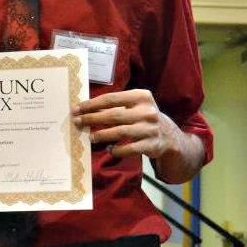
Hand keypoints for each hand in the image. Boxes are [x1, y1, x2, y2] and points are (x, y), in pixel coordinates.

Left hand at [72, 89, 204, 182]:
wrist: (169, 136)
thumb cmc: (144, 117)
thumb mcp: (134, 106)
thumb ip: (115, 106)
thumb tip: (85, 109)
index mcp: (141, 96)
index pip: (111, 99)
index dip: (92, 104)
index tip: (77, 109)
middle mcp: (147, 111)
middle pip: (114, 115)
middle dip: (92, 118)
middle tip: (78, 122)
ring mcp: (151, 128)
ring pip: (121, 132)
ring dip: (102, 135)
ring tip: (90, 137)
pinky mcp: (152, 145)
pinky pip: (130, 148)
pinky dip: (117, 150)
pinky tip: (108, 149)